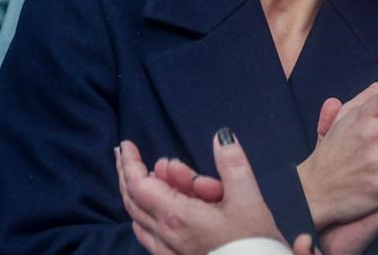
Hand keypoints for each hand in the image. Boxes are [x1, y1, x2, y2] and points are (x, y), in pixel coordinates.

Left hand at [118, 136, 282, 254]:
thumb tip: (221, 135)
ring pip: (139, 217)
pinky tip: (152, 211)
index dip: (130, 163)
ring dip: (140, 193)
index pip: (139, 185)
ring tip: (153, 174)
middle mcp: (165, 233)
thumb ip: (231, 164)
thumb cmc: (251, 242)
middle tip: (126, 153)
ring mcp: (166, 249)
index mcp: (177, 215)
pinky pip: (148, 235)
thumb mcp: (247, 198)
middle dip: (127, 173)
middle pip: (132, 200)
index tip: (128, 144)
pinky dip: (145, 216)